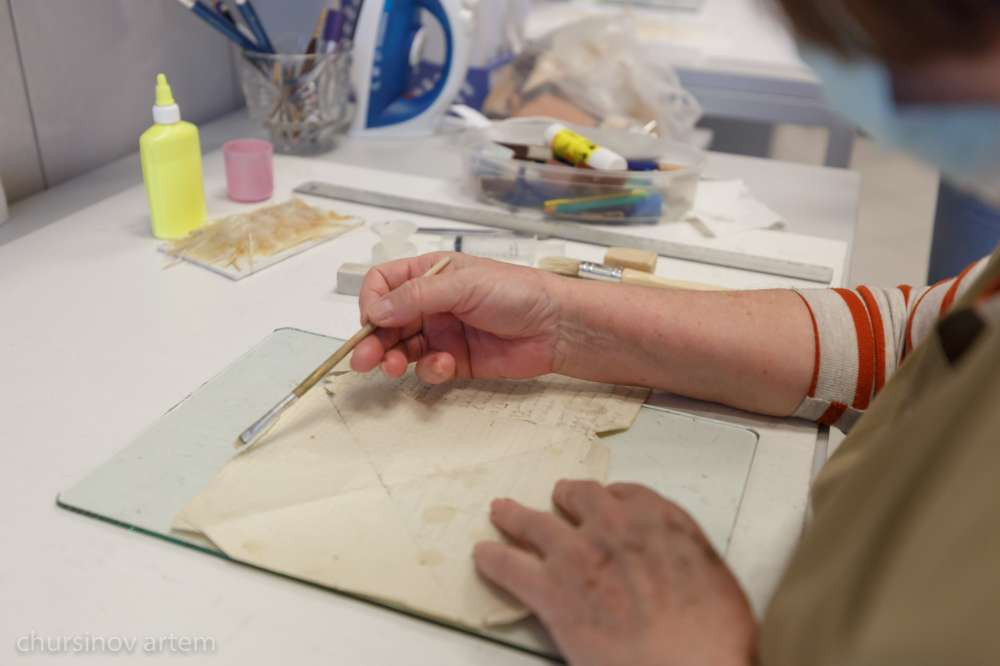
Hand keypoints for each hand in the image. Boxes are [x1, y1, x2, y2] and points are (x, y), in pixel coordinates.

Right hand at [351, 252, 564, 382]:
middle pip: (386, 321)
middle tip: (363, 360)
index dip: (372, 302)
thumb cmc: (516, 292)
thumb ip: (417, 297)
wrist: (557, 327)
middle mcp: (431, 303)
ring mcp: (442, 332)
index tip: (372, 319)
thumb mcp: (463, 285)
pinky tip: (445, 366)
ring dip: (392, 358)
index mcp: (430, 274)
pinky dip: (429, 370)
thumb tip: (375, 309)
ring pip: (402, 348)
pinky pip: (428, 368)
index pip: (383, 284)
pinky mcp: (456, 360)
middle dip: (373, 339)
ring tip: (392, 368)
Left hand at [474, 481, 757, 665]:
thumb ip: (682, 558)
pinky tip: (482, 555)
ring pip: (534, 522)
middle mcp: (613, 524)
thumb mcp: (714, 577)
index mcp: (659, 518)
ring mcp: (576, 554)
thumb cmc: (714, 633)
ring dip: (515, 516)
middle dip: (566, 497)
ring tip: (501, 512)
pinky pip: (508, 565)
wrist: (688, 664)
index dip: (612, 499)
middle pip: (578, 496)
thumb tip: (674, 569)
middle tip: (558, 499)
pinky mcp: (549, 590)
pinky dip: (492, 559)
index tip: (607, 503)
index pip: (627, 493)